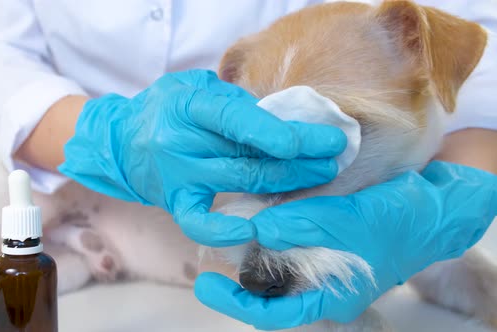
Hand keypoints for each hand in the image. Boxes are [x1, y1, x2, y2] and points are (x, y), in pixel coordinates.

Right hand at [58, 70, 346, 246]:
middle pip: (247, 154)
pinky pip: (201, 223)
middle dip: (299, 157)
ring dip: (285, 183)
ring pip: (239, 183)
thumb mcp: (195, 87)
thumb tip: (281, 119)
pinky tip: (256, 230)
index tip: (321, 137)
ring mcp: (177, 177)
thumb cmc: (167, 108)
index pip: (236, 120)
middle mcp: (179, 143)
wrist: (123, 142)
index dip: (277, 132)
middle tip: (336, 154)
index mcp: (186, 106)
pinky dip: (227, 231)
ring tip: (321, 176)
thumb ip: (233, 101)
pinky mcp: (176, 203)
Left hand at [194, 161, 496, 329]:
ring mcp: (319, 265)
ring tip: (222, 230)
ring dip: (248, 251)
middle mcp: (319, 286)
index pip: (274, 314)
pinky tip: (251, 215)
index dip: (236, 303)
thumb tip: (256, 229)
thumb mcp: (349, 221)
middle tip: (205, 252)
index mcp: (329, 297)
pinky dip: (267, 232)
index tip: (205, 285)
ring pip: (273, 267)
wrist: (428, 208)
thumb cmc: (397, 221)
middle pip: (268, 291)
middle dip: (235, 275)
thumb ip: (303, 225)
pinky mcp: (320, 243)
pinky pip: (286, 244)